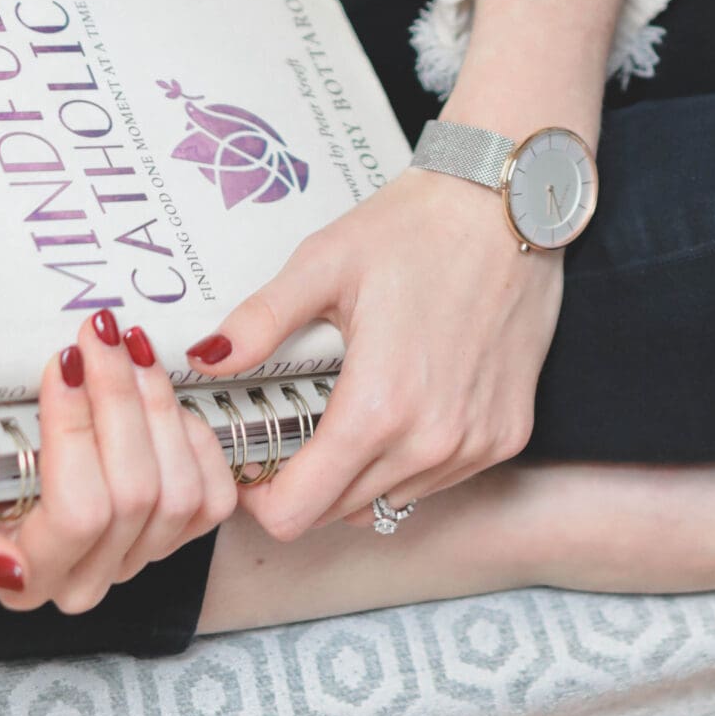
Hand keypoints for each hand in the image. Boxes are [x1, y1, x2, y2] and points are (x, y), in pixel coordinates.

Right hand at [0, 310, 237, 612]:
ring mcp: (141, 558)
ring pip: (178, 489)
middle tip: (100, 334)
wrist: (1, 490)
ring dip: (157, 404)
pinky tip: (164, 399)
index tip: (61, 363)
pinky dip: (196, 441)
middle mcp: (91, 579)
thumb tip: (8, 566)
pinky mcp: (181, 534)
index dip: (76, 432)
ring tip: (130, 346)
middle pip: (134, 491)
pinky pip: (212, 496)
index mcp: (32, 578)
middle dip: (118, 397)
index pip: (78, 512)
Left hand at [191, 163, 562, 541]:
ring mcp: (476, 444)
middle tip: (299, 424)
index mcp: (379, 408)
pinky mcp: (507, 435)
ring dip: (358, 475)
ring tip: (351, 409)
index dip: (261, 497)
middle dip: (304, 482)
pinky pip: (438, 479)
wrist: (511, 201)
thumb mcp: (325, 262)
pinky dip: (410, 459)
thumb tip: (203, 360)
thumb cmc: (418, 226)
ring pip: (390, 501)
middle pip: (337, 514)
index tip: (257, 459)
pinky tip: (405, 401)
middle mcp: (432, 442)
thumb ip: (261, 320)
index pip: (297, 513)